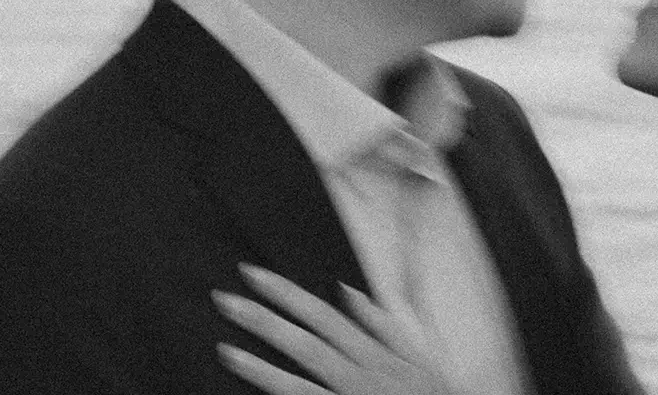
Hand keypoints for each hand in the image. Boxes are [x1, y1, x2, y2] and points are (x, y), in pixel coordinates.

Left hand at [213, 264, 455, 394]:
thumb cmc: (435, 394)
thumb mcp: (419, 353)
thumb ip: (383, 322)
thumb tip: (346, 291)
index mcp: (375, 348)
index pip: (322, 313)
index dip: (285, 293)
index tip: (252, 275)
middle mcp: (362, 367)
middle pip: (306, 335)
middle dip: (263, 314)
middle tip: (223, 297)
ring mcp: (353, 393)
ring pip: (303, 367)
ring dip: (261, 352)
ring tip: (225, 338)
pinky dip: (272, 384)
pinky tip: (248, 372)